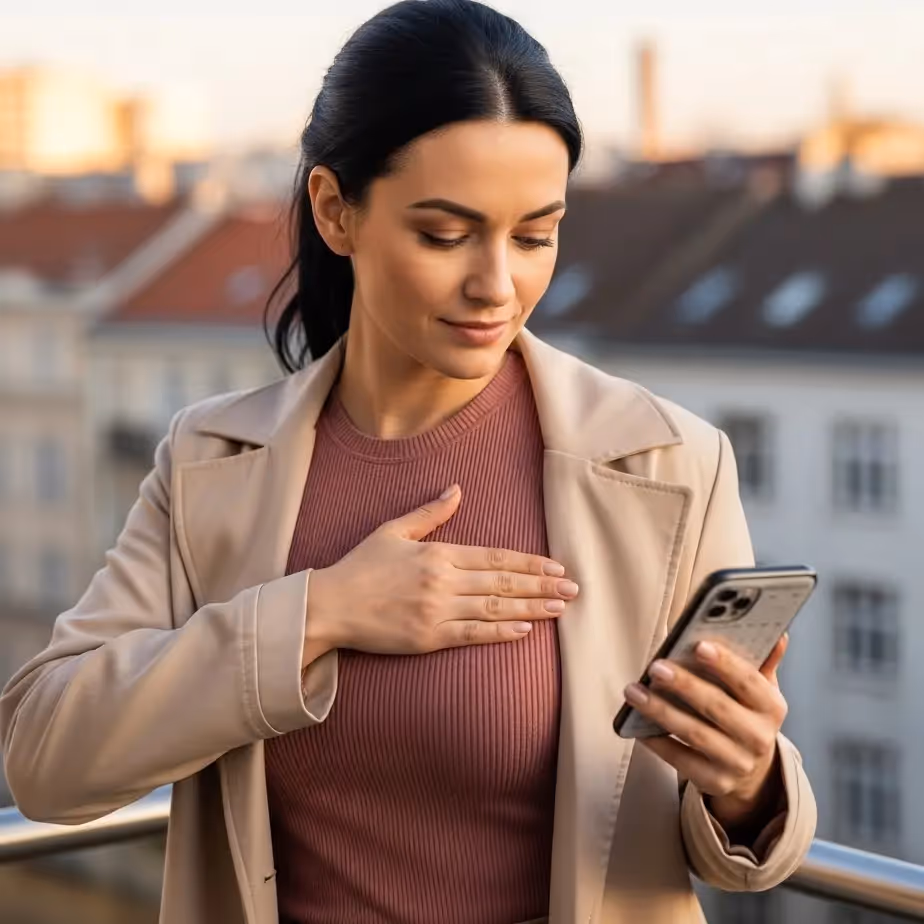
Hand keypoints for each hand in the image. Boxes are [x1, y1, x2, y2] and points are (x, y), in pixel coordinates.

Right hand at [302, 484, 577, 665]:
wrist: (330, 605)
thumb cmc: (360, 566)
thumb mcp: (393, 530)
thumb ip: (429, 512)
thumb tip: (456, 489)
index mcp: (438, 554)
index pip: (495, 557)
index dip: (529, 563)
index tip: (556, 566)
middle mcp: (443, 581)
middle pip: (503, 582)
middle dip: (542, 585)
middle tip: (573, 589)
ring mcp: (437, 611)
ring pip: (495, 608)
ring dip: (531, 608)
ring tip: (560, 609)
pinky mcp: (429, 638)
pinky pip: (472, 634)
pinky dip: (501, 632)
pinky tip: (525, 630)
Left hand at [624, 635, 788, 832]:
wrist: (752, 772)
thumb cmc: (747, 715)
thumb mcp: (760, 691)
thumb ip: (762, 662)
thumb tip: (778, 633)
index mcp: (772, 708)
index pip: (750, 682)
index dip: (726, 664)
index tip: (699, 645)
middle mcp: (759, 737)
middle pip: (718, 708)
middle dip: (685, 686)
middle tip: (656, 668)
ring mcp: (737, 763)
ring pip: (695, 734)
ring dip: (661, 711)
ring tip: (634, 691)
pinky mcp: (715, 782)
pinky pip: (680, 760)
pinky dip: (657, 742)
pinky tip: (637, 726)